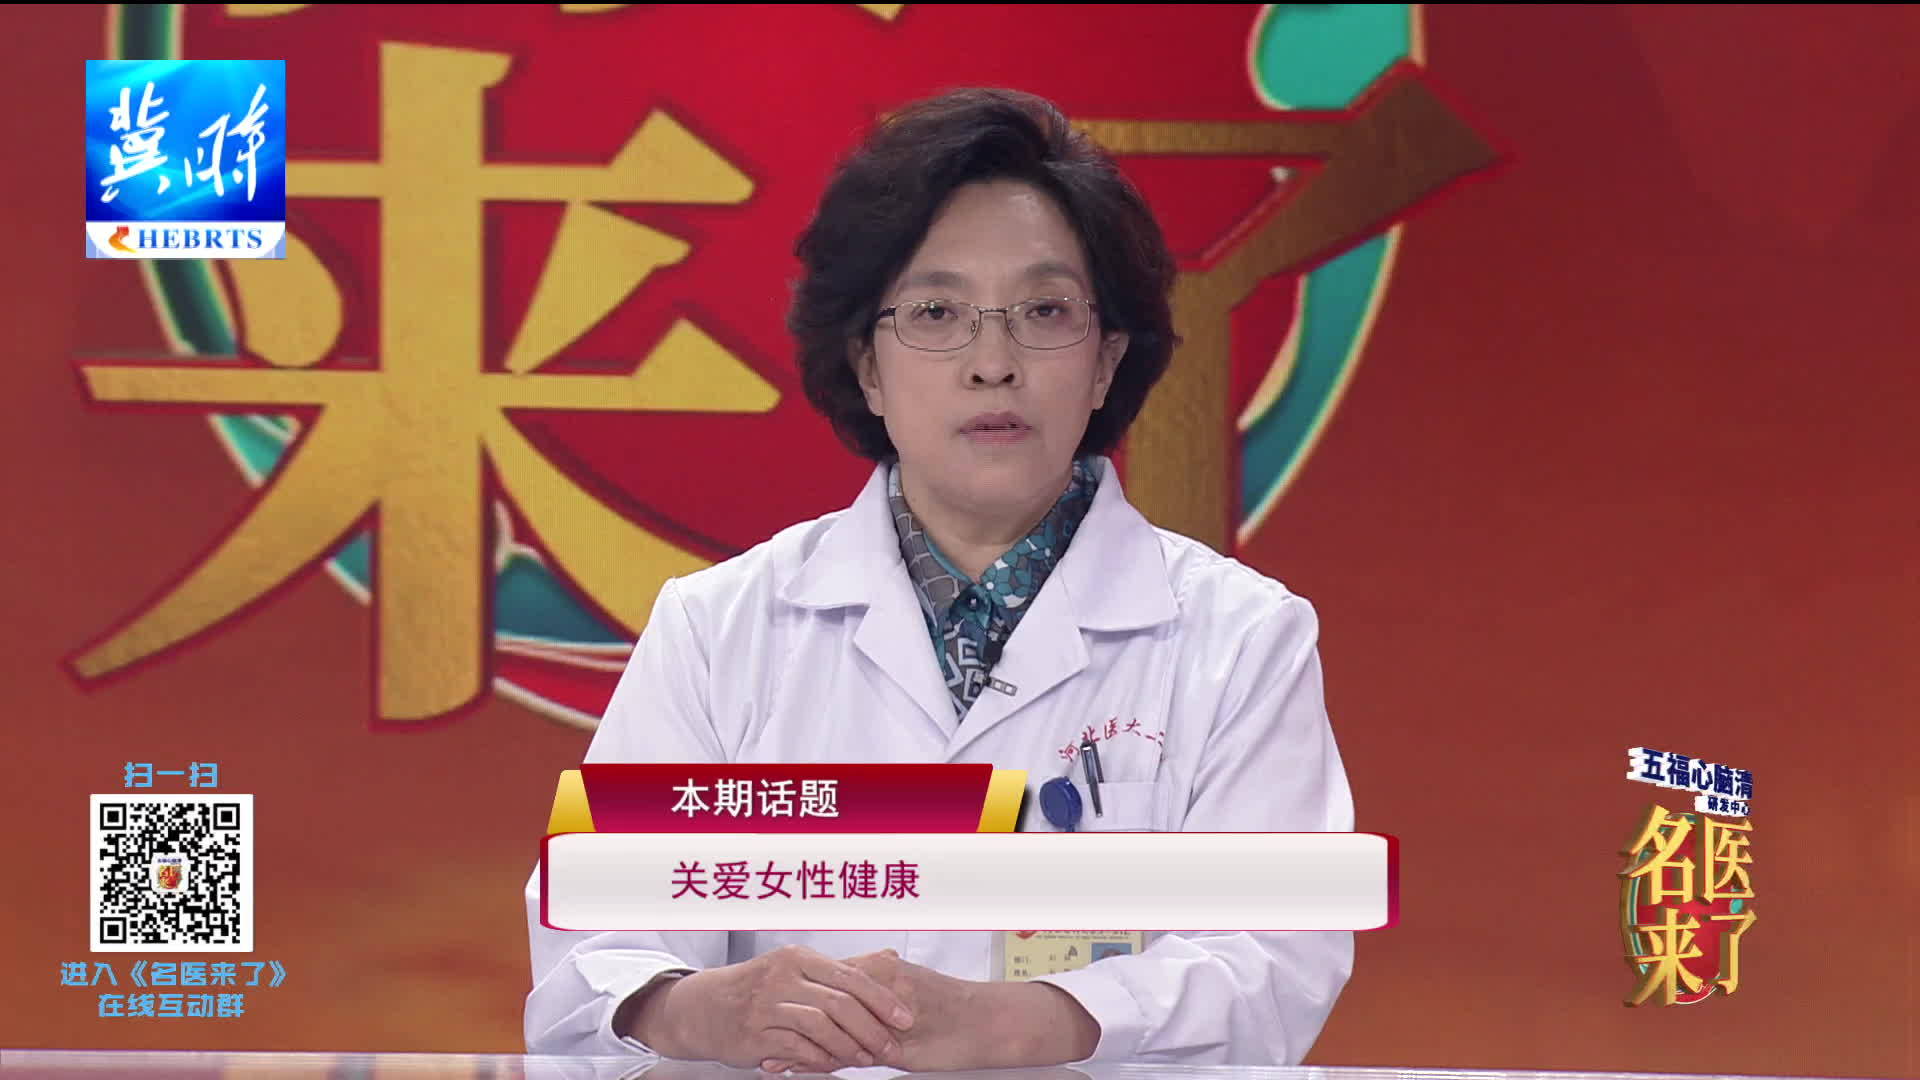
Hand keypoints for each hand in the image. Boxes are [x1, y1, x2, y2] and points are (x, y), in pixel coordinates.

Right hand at [618, 945, 914, 1072]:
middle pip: (839, 1003)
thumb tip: (891, 957)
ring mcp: (766, 1006)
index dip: (882, 999)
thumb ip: (839, 969)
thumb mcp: (795, 967)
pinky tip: (834, 1066)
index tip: (905, 1018)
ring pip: (820, 1027)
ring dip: (849, 1047)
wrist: (705, 1006)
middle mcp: (782, 977)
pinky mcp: (754, 1034)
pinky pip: (796, 1049)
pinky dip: (820, 1059)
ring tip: (866, 1060)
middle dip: (872, 1028)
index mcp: (798, 957)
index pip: (850, 976)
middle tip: (891, 1047)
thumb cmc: (760, 985)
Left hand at [759, 951, 1097, 1072]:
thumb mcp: (908, 997)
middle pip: (818, 1000)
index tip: (767, 1003)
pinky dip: (814, 1061)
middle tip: (752, 1030)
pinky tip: (792, 1070)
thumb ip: (878, 995)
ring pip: (826, 1026)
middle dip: (785, 1016)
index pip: (827, 979)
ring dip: (793, 1042)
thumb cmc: (952, 1012)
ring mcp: (881, 1011)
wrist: (988, 1023)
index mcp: (880, 967)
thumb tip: (852, 988)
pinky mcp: (890, 1042)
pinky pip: (845, 1051)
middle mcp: (877, 982)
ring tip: (763, 1056)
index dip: (796, 993)